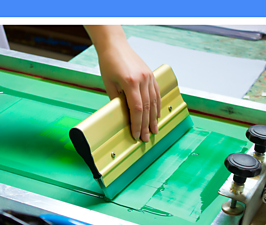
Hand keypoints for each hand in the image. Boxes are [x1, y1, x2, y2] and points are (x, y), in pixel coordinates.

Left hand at [85, 26, 160, 141]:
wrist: (115, 45)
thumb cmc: (108, 63)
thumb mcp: (109, 83)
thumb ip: (117, 100)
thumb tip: (123, 116)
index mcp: (130, 82)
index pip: (137, 109)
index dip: (137, 124)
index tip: (136, 135)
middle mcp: (142, 79)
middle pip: (147, 108)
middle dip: (146, 125)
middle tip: (146, 138)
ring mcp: (148, 76)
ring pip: (154, 101)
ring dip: (154, 118)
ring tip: (154, 130)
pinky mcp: (151, 74)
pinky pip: (156, 93)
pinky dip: (157, 105)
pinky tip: (157, 115)